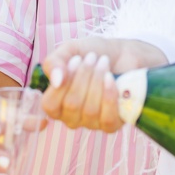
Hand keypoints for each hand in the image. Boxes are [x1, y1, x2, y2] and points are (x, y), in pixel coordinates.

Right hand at [38, 37, 164, 131]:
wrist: (124, 52)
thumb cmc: (94, 53)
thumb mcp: (70, 51)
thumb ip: (54, 62)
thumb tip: (57, 80)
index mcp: (56, 103)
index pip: (49, 105)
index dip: (62, 83)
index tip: (76, 59)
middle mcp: (71, 117)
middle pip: (72, 105)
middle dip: (84, 76)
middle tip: (92, 56)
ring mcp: (91, 123)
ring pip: (90, 111)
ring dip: (98, 81)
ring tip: (104, 61)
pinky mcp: (112, 124)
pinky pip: (107, 120)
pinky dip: (109, 96)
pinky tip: (111, 78)